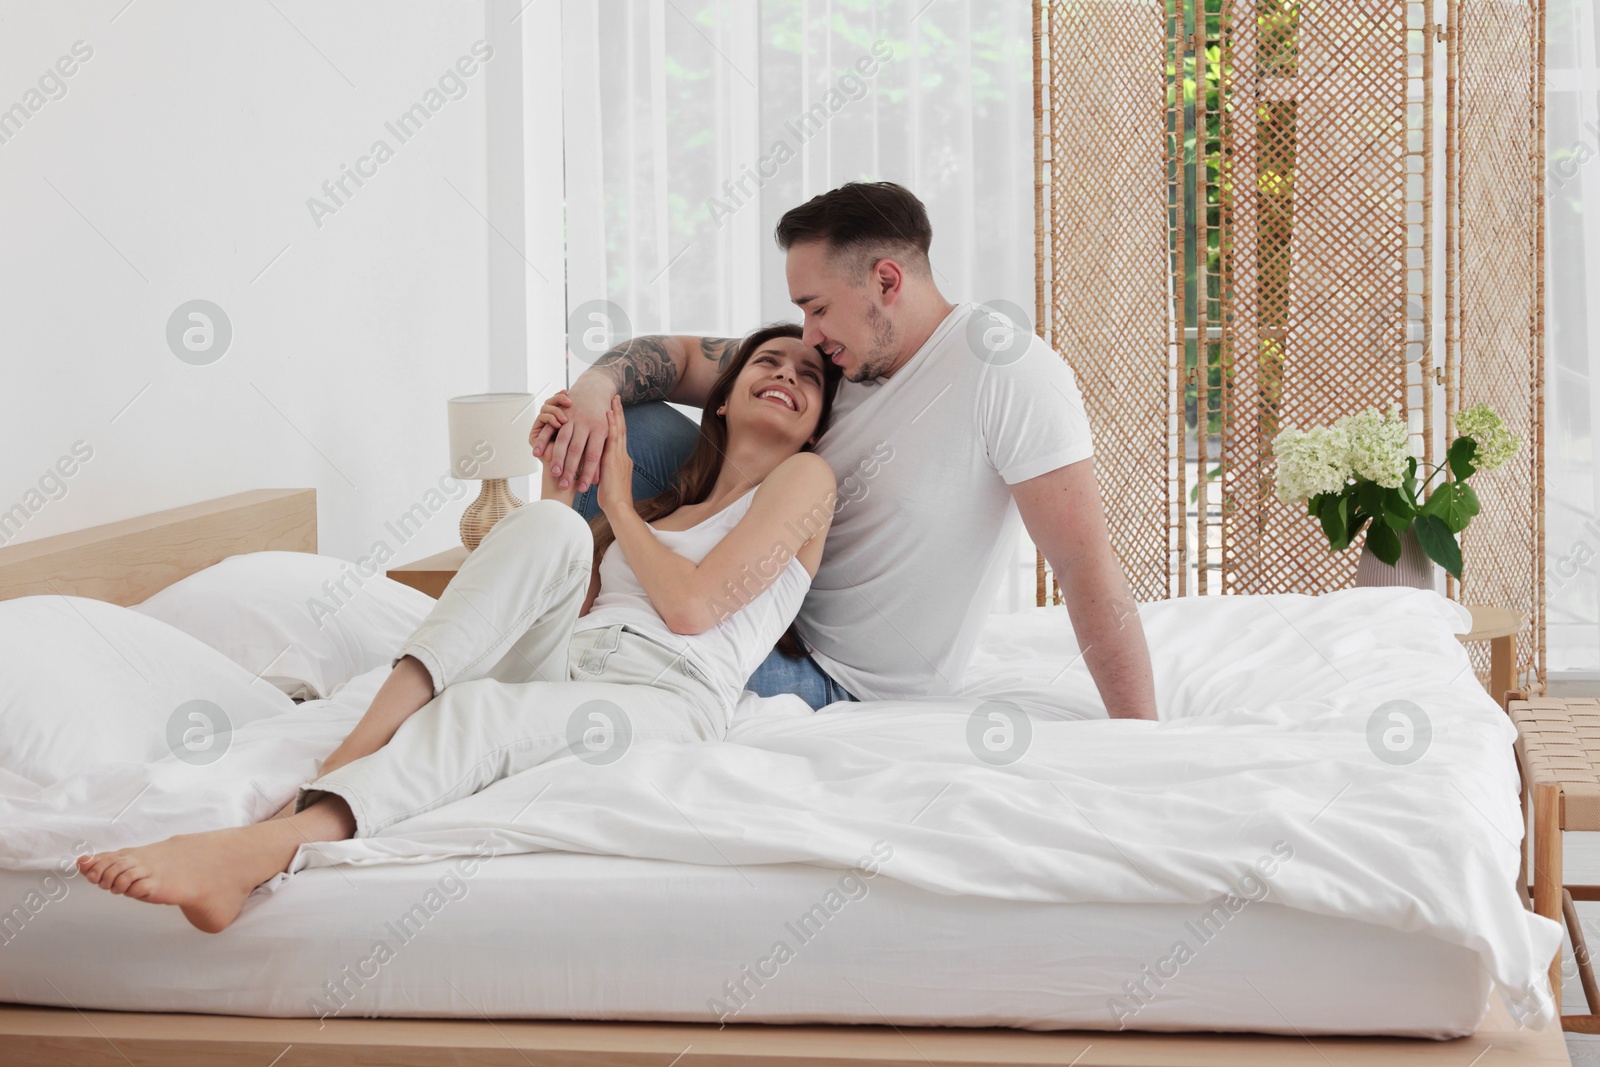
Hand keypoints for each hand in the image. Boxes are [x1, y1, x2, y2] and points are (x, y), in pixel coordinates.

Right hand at [531, 380, 614, 492]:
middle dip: (569, 470)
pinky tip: (536, 454)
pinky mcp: (562, 413)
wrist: (596, 389)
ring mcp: (573, 417)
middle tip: (563, 486)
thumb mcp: (606, 436)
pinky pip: (548, 427)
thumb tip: (596, 482)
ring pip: (562, 440)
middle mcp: (586, 424)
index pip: (593, 456)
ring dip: (557, 458)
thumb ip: (600, 459)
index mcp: (600, 430)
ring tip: (553, 473)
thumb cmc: (602, 417)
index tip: (583, 489)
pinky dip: (541, 441)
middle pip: (577, 450)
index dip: (588, 473)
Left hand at [596, 396, 634, 516]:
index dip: (617, 425)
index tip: (614, 412)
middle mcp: (622, 456)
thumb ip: (605, 473)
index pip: (619, 439)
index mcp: (621, 461)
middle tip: (616, 399)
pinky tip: (607, 414)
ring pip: (618, 430)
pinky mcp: (615, 459)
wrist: (619, 508)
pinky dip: (611, 425)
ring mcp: (620, 456)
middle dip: (618, 415)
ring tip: (613, 400)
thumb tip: (598, 470)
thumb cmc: (612, 500)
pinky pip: (613, 438)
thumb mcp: (608, 482)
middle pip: (621, 430)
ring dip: (615, 414)